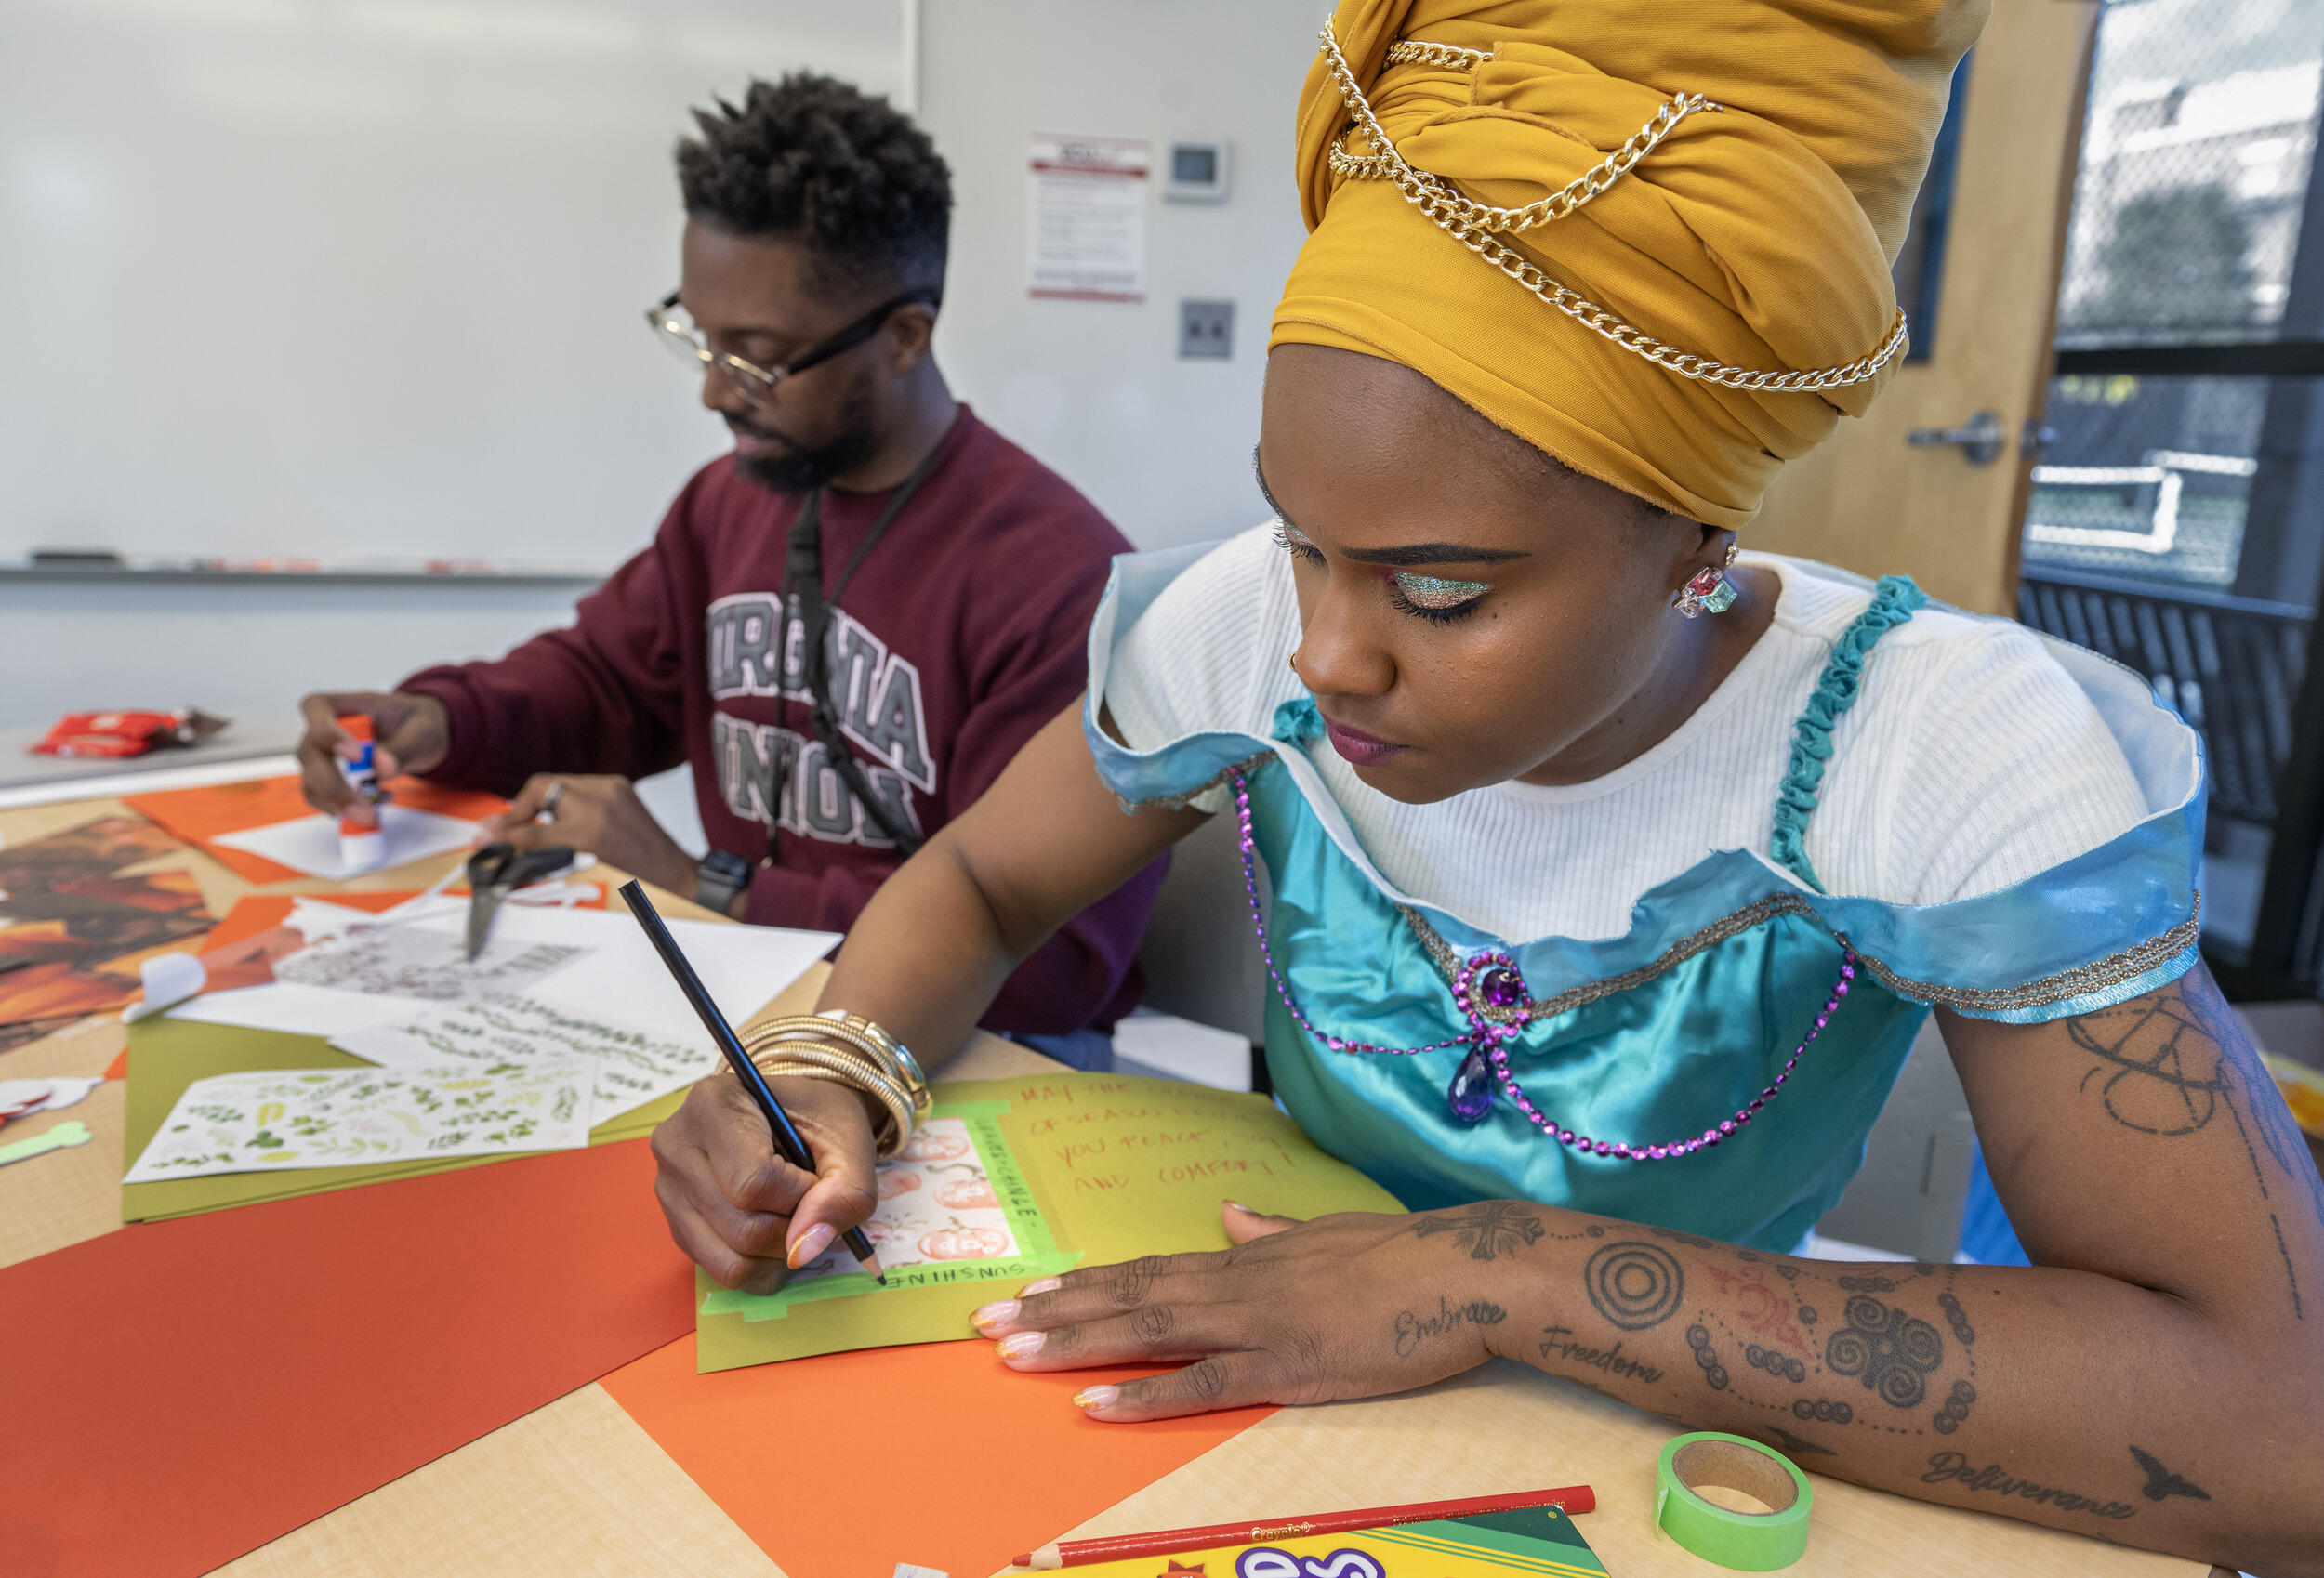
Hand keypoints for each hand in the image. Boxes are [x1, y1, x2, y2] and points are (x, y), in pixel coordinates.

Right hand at [296, 691, 450, 823]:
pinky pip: (325, 799)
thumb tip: (381, 768)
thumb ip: (402, 747)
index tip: (357, 755)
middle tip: (363, 808)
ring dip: (337, 804)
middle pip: (310, 754)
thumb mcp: (421, 730)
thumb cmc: (415, 723)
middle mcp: (323, 730)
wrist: (418, 737)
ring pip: (311, 783)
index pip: (316, 707)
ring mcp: (322, 756)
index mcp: (344, 704)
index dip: (328, 732)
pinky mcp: (328, 780)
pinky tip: (376, 805)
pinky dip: (347, 809)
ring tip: (372, 814)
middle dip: (333, 785)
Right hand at [483, 773, 700, 901]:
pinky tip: (558, 816)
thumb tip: (501, 843)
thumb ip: (541, 853)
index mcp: (590, 829)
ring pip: (558, 784)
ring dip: (540, 802)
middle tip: (504, 827)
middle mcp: (601, 801)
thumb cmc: (634, 880)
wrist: (673, 873)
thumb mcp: (582, 871)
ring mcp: (612, 789)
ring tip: (529, 823)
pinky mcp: (619, 785)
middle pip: (541, 789)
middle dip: (519, 808)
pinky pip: (579, 785)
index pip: (533, 828)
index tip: (484, 838)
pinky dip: (563, 799)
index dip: (505, 833)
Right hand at [650, 1070, 879, 1292]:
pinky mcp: (675, 1223)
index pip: (753, 1183)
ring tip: (791, 1213)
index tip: (815, 1175)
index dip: (800, 1196)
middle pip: (743, 1229)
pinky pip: (722, 1271)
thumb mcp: (850, 1142)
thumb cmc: (820, 1119)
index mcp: (713, 1104)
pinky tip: (771, 1227)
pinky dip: (760, 1264)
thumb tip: (804, 1249)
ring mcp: (668, 1188)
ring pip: (730, 1262)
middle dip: (794, 1228)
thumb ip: (845, 1192)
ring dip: (778, 1253)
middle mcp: (676, 1145)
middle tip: (809, 1199)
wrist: (796, 1114)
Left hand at [967, 1203, 1518, 1420]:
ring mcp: (1256, 1324)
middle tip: (983, 1324)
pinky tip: (1094, 1404)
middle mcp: (1237, 1283)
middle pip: (1128, 1296)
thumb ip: (1274, 1231)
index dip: (1085, 1282)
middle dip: (1052, 1311)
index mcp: (1248, 1258)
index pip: (1148, 1269)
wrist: (1464, 1271)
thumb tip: (1233, 1213)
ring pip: (1146, 1333)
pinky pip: (1199, 1384)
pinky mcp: (1285, 1366)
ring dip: (1074, 1343)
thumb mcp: (1327, 1233)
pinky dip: (1143, 1396)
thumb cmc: (1405, 1258)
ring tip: (1010, 1355)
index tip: (1028, 1289)